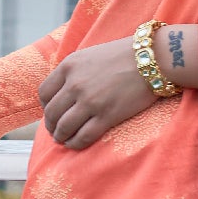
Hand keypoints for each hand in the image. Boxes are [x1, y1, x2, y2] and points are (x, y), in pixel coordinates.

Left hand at [38, 26, 197, 149]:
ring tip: (64, 139)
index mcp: (69, 66)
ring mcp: (90, 101)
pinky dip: (75, 143)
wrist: (153, 58)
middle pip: (51, 113)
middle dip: (51, 125)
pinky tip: (76, 144)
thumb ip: (74, 71)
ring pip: (64, 127)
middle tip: (56, 130)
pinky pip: (83, 136)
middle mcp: (75, 84)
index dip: (45, 107)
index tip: (52, 112)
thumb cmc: (124, 55)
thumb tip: (63, 91)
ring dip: (61, 137)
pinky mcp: (106, 115)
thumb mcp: (91, 54)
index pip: (44, 93)